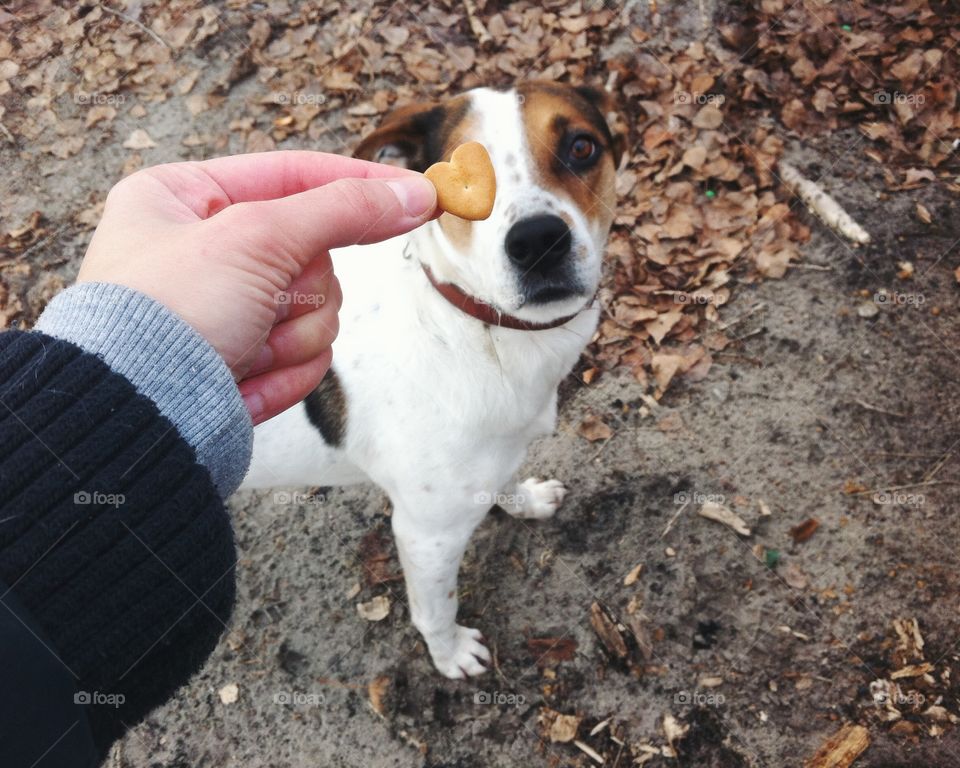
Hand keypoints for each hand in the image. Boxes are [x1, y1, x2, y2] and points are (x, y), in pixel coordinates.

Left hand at [76, 151, 436, 423]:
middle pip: (314, 254)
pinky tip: (242, 377)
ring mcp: (228, 310)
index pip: (294, 176)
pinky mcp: (244, 360)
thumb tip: (413, 194)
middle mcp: (205, 251)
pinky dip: (284, 371)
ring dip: (292, 335)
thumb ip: (341, 209)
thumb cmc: (165, 315)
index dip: (358, 185)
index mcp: (183, 198)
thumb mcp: (255, 238)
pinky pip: (306, 355)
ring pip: (318, 311)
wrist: (139, 417)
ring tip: (243, 348)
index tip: (416, 194)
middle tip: (263, 302)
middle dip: (300, 291)